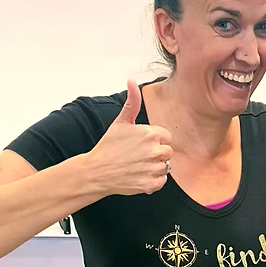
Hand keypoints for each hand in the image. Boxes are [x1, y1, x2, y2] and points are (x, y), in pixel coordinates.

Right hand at [84, 80, 172, 196]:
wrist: (97, 171)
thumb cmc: (108, 147)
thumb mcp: (120, 122)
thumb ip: (132, 103)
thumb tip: (132, 82)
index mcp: (150, 134)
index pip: (166, 137)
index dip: (155, 140)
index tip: (141, 144)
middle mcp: (155, 151)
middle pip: (168, 152)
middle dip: (156, 154)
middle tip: (138, 156)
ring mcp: (154, 168)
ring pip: (165, 167)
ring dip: (154, 167)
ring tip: (138, 165)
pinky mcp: (152, 184)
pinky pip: (162, 181)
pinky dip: (152, 181)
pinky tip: (139, 175)